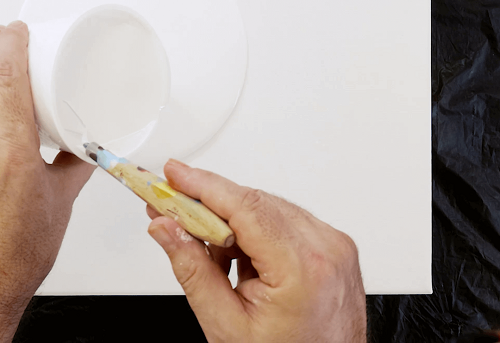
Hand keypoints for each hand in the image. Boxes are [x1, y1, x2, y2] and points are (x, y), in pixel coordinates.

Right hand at [146, 160, 365, 342]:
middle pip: (254, 203)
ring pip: (268, 208)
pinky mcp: (334, 247)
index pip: (244, 207)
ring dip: (232, 221)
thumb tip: (165, 228)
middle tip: (170, 208)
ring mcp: (334, 246)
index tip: (172, 174)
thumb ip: (192, 270)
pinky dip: (256, 231)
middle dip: (208, 204)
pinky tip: (239, 258)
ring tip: (210, 254)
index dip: (202, 185)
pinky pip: (286, 221)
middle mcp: (325, 249)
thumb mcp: (226, 325)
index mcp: (301, 268)